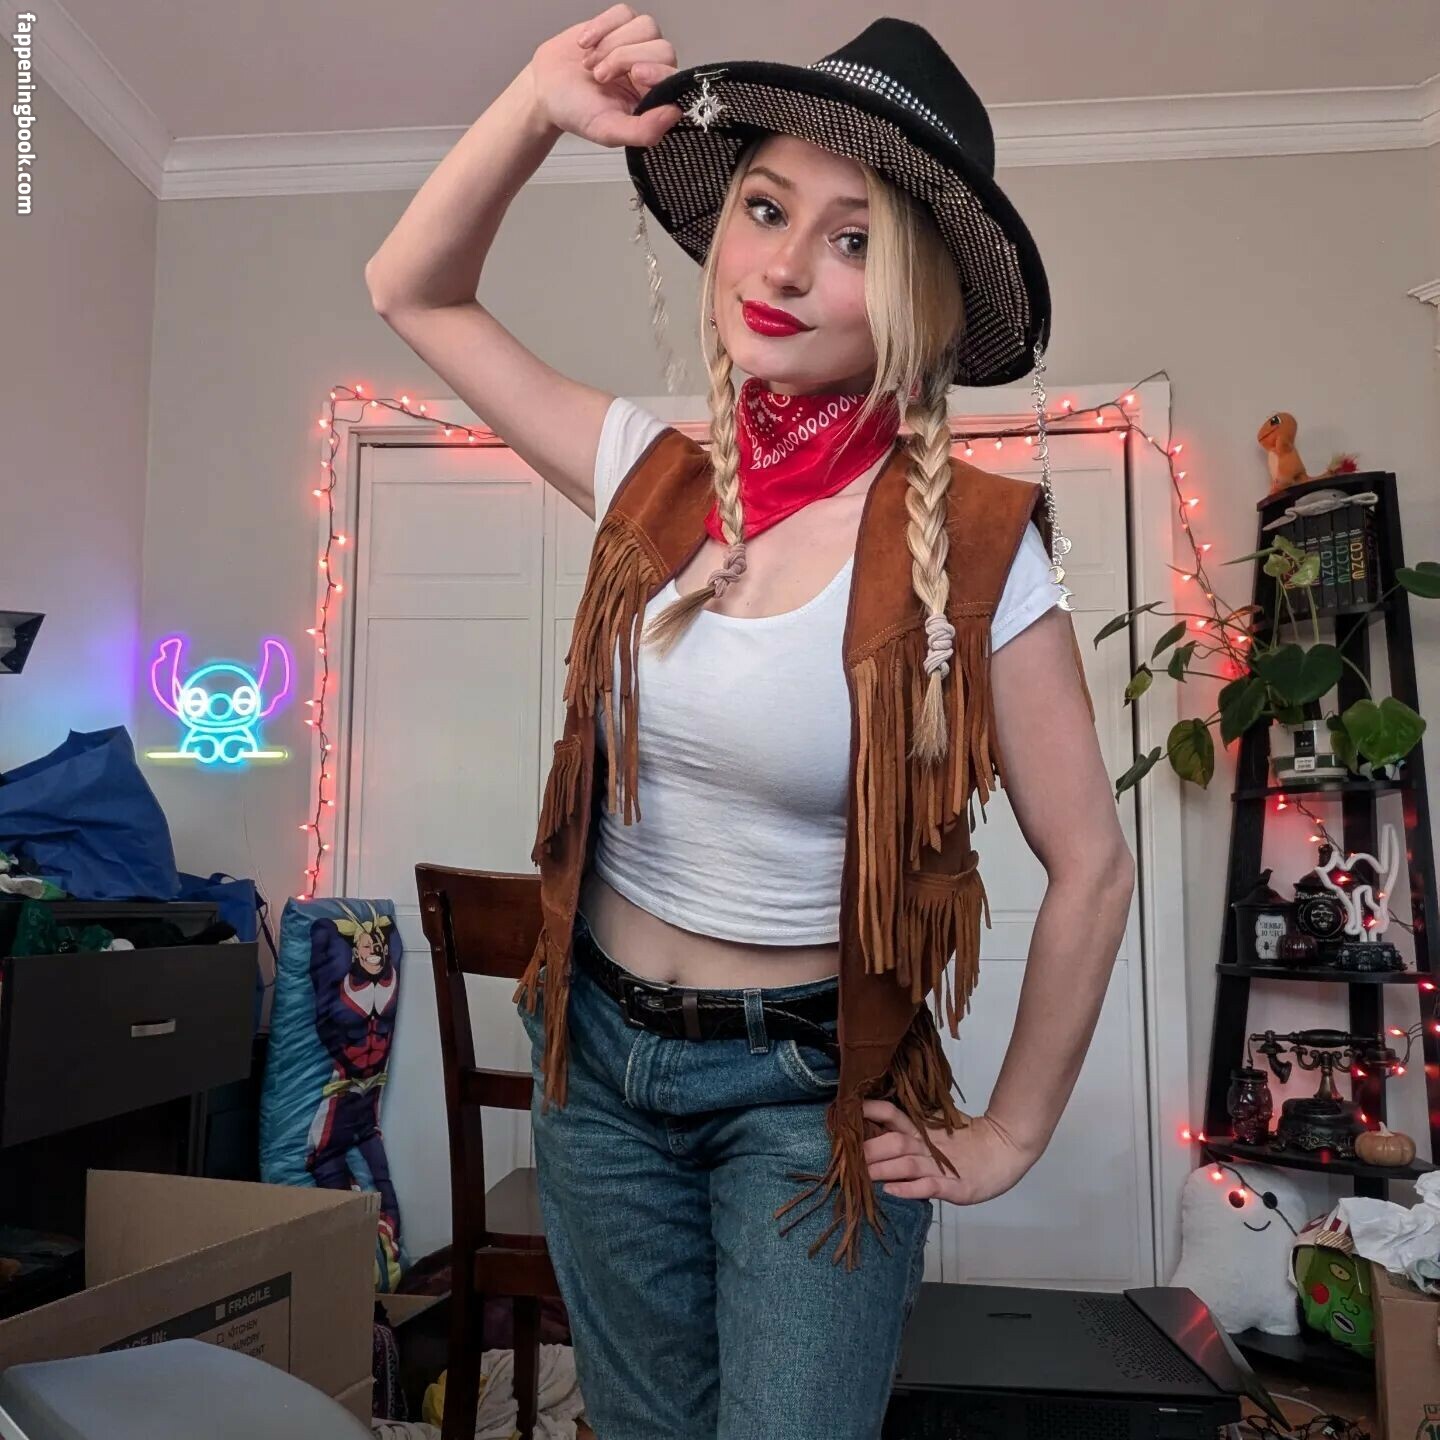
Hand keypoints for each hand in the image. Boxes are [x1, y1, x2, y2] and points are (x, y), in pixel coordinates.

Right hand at [529, 4, 683, 149]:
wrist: (545, 89)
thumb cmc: (576, 112)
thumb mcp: (608, 131)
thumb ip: (643, 131)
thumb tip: (675, 115)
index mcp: (652, 98)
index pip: (674, 77)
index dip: (659, 71)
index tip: (636, 75)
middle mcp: (650, 69)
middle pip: (661, 48)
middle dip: (626, 58)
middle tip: (600, 77)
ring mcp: (636, 44)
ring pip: (644, 27)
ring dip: (612, 44)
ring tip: (590, 65)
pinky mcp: (619, 24)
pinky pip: (623, 13)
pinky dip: (602, 27)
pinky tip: (585, 45)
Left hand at [863, 1100, 1040, 1205]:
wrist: (1006, 1149)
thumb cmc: (970, 1141)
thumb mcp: (937, 1129)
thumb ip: (912, 1127)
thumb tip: (878, 1123)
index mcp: (922, 1129)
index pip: (891, 1114)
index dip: (869, 1111)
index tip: (846, 1111)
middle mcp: (927, 1145)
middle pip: (892, 1141)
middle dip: (868, 1150)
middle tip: (846, 1158)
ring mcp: (941, 1165)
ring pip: (905, 1163)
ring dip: (882, 1169)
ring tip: (861, 1176)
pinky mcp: (954, 1186)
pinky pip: (927, 1186)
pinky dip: (908, 1189)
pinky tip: (892, 1192)